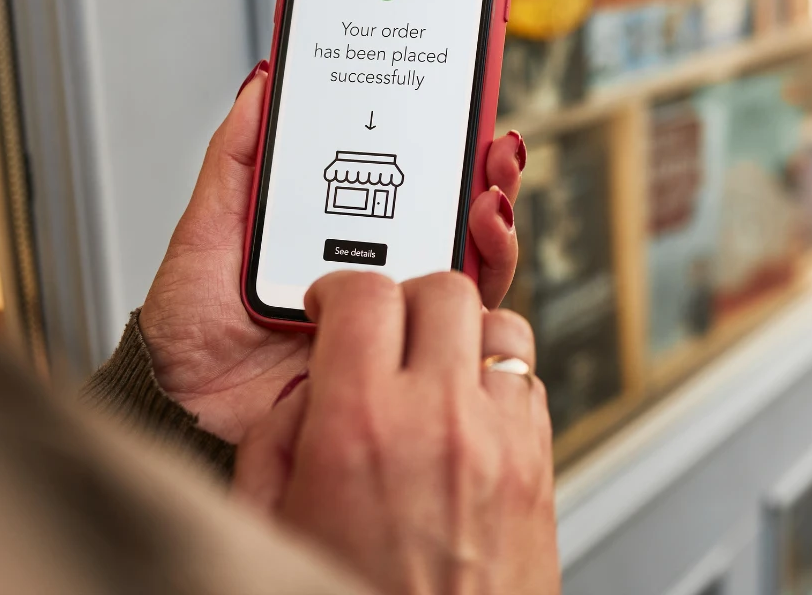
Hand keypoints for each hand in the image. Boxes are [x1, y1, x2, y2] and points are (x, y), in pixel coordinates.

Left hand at [139, 63, 527, 443]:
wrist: (184, 404)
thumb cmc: (193, 323)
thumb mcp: (210, 224)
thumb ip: (237, 157)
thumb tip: (263, 82)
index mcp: (335, 230)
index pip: (401, 177)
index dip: (435, 140)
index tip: (452, 101)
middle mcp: (375, 265)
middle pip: (449, 210)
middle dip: (483, 170)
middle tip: (490, 143)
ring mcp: (393, 307)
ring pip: (468, 257)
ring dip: (493, 216)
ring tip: (488, 192)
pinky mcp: (404, 350)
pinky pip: (463, 317)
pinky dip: (485, 275)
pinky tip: (478, 246)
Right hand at [235, 270, 559, 594]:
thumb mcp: (272, 521)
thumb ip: (279, 432)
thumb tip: (312, 381)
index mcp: (360, 427)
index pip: (362, 294)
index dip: (340, 289)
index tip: (334, 305)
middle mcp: (439, 419)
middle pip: (441, 289)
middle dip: (406, 296)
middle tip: (386, 325)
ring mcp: (499, 440)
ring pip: (499, 324)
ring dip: (462, 332)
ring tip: (436, 362)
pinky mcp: (539, 465)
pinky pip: (528, 380)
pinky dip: (497, 378)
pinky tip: (469, 409)